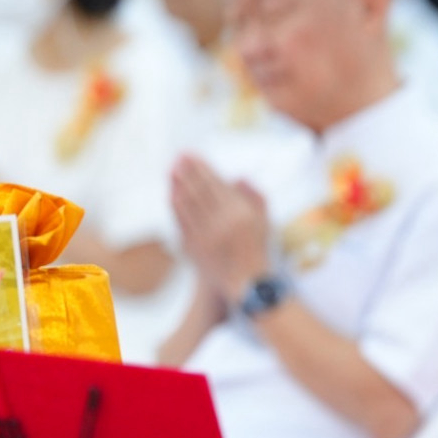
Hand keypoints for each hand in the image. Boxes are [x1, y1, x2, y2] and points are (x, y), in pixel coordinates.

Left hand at [170, 155, 271, 302]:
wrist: (246, 282)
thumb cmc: (258, 249)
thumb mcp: (265, 221)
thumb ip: (255, 196)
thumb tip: (237, 177)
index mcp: (240, 213)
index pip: (216, 184)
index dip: (202, 168)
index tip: (193, 155)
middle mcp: (221, 222)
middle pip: (199, 190)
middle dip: (187, 171)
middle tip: (179, 157)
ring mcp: (205, 235)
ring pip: (187, 204)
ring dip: (177, 184)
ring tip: (172, 170)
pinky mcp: (193, 246)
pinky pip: (181, 220)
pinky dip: (175, 206)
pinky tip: (172, 194)